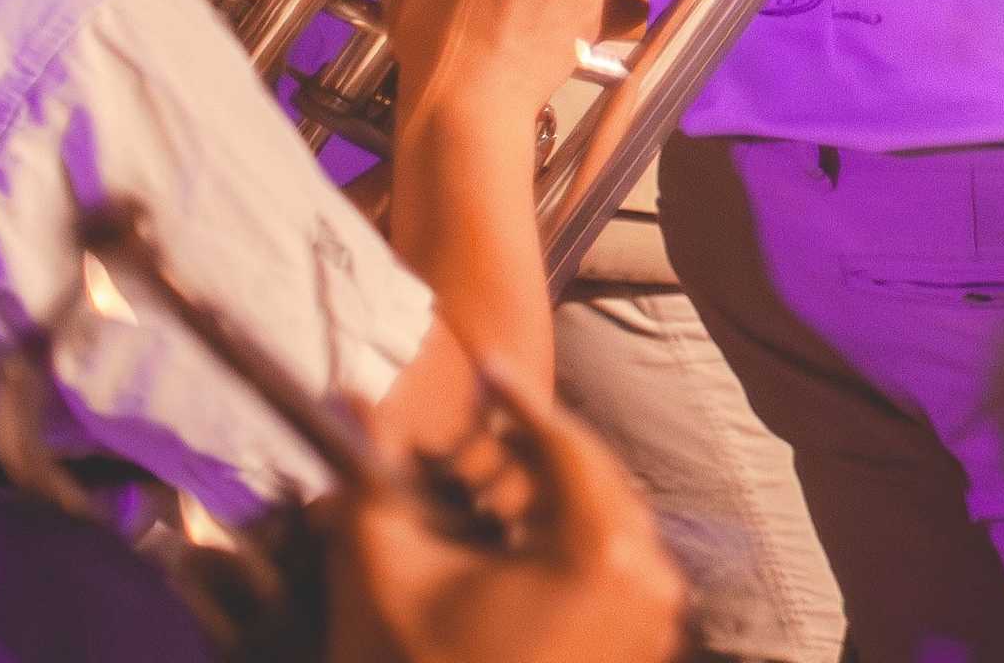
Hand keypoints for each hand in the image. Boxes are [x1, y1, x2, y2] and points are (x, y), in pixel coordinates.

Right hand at [331, 357, 686, 662]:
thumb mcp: (388, 570)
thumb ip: (375, 475)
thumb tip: (346, 396)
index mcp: (601, 555)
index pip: (568, 447)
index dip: (520, 402)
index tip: (486, 368)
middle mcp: (652, 582)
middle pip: (597, 482)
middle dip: (537, 449)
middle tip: (487, 423)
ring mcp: (657, 621)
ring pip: (610, 522)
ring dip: (555, 495)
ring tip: (496, 478)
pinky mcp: (646, 648)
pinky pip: (618, 568)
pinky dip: (572, 542)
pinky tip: (519, 535)